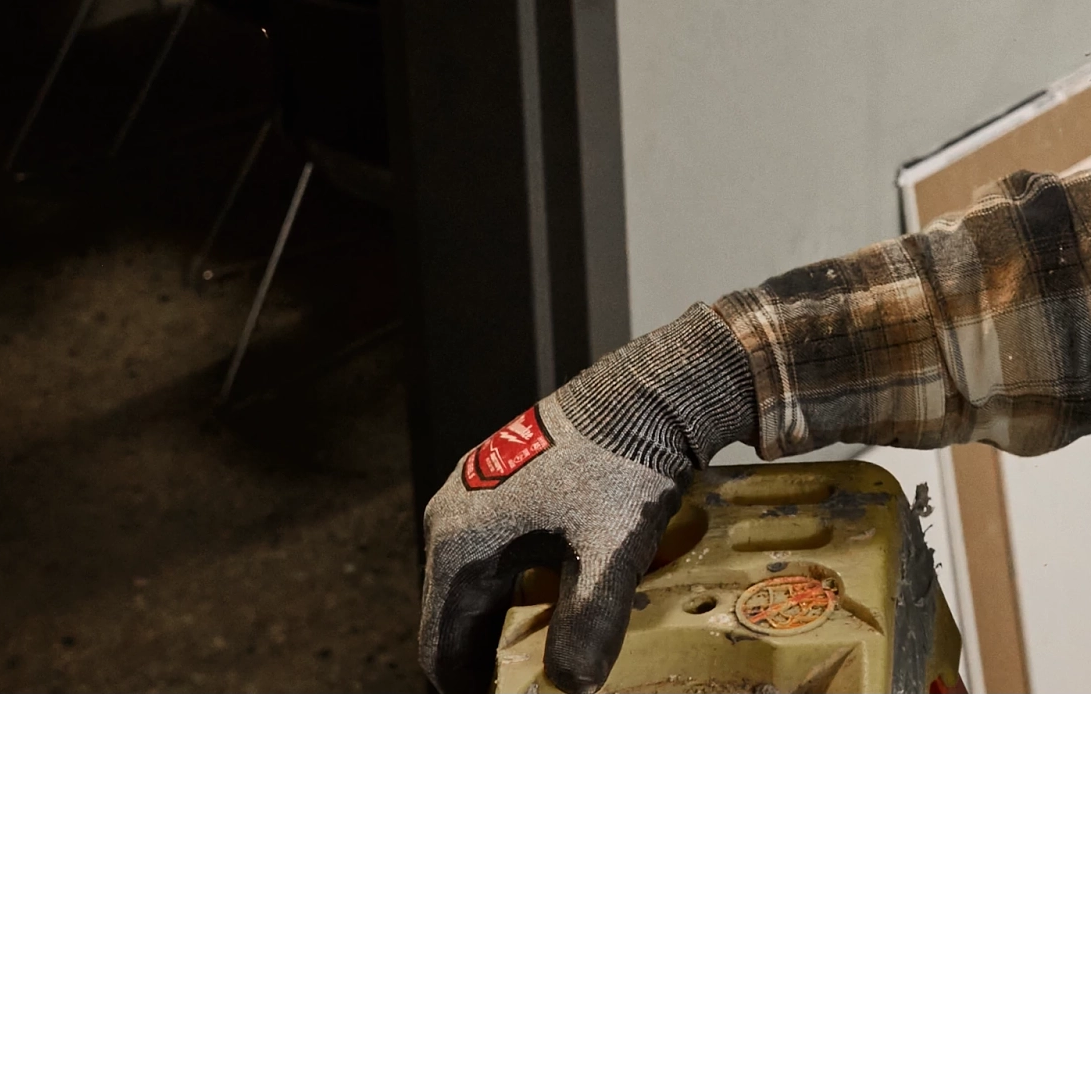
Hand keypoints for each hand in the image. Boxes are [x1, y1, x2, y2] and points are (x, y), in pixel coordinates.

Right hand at [417, 303, 756, 695]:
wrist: (649, 391)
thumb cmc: (624, 468)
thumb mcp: (608, 557)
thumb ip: (586, 628)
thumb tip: (574, 688)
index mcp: (459, 543)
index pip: (440, 646)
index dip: (469, 686)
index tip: (504, 699)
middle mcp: (453, 517)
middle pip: (458, 614)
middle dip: (490, 654)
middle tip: (532, 680)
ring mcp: (476, 492)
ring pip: (480, 581)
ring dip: (507, 618)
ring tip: (550, 644)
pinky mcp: (506, 479)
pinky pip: (499, 549)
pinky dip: (519, 582)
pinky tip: (561, 592)